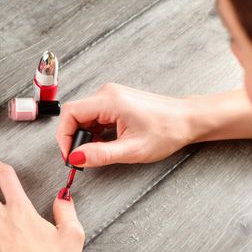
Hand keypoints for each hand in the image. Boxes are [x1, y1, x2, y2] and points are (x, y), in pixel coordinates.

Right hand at [56, 83, 193, 167]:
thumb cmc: (167, 131)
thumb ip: (101, 154)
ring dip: (83, 135)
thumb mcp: (132, 149)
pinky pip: (93, 115)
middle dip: (73, 137)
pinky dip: (92, 131)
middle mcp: (107, 93)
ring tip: (97, 151)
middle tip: (81, 157)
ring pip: (83, 115)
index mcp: (109, 101)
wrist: (188, 120)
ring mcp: (111, 96)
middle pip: (74, 114)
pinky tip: (104, 142)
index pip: (70, 113)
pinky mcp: (114, 101)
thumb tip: (76, 157)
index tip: (69, 155)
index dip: (64, 136)